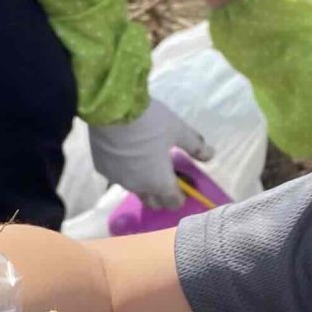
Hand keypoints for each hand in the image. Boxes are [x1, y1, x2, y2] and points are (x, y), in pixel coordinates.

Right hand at [87, 99, 206, 207]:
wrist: (113, 109)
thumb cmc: (151, 122)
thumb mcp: (178, 130)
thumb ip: (195, 146)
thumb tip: (210, 155)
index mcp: (159, 182)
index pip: (173, 202)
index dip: (181, 195)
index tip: (184, 182)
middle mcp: (137, 187)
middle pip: (152, 202)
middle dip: (162, 194)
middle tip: (167, 174)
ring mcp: (117, 179)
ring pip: (134, 188)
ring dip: (142, 181)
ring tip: (146, 160)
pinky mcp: (101, 168)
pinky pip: (117, 175)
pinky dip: (125, 169)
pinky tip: (126, 152)